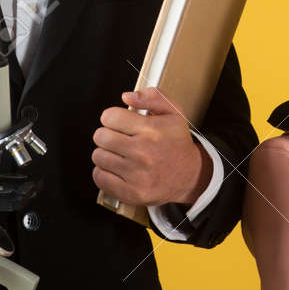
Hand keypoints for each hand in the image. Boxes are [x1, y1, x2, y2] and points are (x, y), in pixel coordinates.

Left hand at [92, 87, 211, 206]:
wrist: (190, 176)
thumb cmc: (178, 143)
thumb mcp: (173, 112)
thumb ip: (152, 97)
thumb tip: (127, 96)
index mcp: (152, 130)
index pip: (110, 117)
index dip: (112, 117)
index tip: (119, 122)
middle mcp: (144, 153)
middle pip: (101, 136)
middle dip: (107, 134)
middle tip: (119, 138)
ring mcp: (137, 175)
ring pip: (98, 156)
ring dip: (106, 153)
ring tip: (120, 154)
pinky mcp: (131, 193)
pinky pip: (99, 177)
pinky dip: (104, 172)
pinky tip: (117, 169)